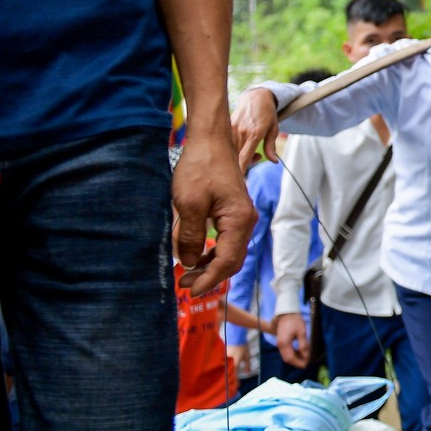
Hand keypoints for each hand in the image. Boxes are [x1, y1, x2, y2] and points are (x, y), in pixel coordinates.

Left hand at [172, 128, 253, 294]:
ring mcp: (242, 216)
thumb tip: (189, 262)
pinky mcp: (234, 212)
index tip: (188, 290)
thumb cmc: (200, 167)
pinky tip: (196, 255)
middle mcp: (246, 220)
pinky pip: (227, 240)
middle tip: (183, 284)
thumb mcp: (188, 204)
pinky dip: (212, 253)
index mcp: (239, 220)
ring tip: (186, 272)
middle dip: (209, 276)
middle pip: (232, 261)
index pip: (226, 261)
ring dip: (210, 266)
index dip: (208, 279)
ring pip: (230, 252)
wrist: (210, 140)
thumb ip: (190, 237)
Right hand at [230, 87, 280, 173]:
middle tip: (257, 157)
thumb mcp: (274, 129)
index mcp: (254, 134)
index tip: (240, 182)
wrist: (256, 95)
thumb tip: (273, 162)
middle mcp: (241, 132)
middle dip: (243, 165)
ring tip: (254, 150)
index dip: (241, 171)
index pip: (244, 158)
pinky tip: (244, 144)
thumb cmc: (267, 113)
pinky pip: (227, 143)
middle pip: (235, 158)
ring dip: (239, 156)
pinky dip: (234, 149)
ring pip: (230, 152)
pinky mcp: (227, 126)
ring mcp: (232, 129)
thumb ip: (271, 147)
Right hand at [274, 313, 309, 368]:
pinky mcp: (281, 341)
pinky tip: (300, 351)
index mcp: (284, 343)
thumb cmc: (295, 321)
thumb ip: (303, 345)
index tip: (307, 364)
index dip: (298, 363)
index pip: (290, 359)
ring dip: (295, 358)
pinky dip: (293, 353)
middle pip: (287, 359)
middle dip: (297, 362)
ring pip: (286, 356)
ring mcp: (279, 343)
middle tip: (307, 362)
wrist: (286, 312)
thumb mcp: (302, 332)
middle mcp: (280, 345)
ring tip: (305, 356)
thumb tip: (306, 356)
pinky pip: (286, 351)